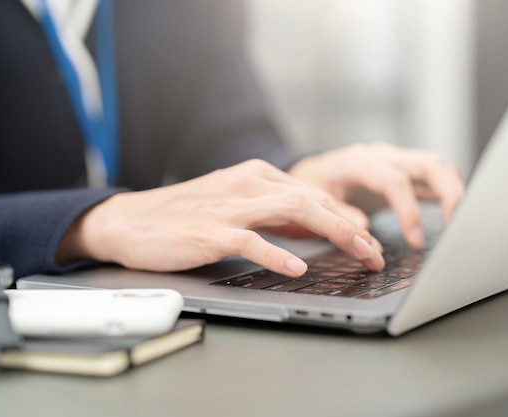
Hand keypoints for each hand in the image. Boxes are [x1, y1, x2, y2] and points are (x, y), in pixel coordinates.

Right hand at [57, 159, 383, 275]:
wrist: (131, 221)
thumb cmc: (185, 216)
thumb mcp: (236, 207)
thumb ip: (274, 216)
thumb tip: (313, 232)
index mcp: (256, 176)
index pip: (314, 194)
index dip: (347, 218)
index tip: (370, 241)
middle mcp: (248, 184)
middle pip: (313, 200)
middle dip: (351, 227)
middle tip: (376, 251)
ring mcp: (230, 206)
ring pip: (293, 211)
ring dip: (332, 233)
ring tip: (358, 252)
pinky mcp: (210, 231)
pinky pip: (250, 241)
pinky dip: (276, 253)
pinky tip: (296, 266)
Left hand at [288, 142, 464, 248]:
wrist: (312, 170)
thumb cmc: (311, 185)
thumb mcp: (313, 200)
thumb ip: (338, 213)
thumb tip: (364, 230)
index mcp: (359, 161)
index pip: (395, 181)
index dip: (409, 211)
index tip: (416, 241)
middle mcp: (384, 155)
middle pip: (430, 164)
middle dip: (451, 195)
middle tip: (457, 229)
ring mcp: (397, 160)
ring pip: (439, 166)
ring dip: (456, 192)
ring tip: (461, 225)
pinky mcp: (405, 170)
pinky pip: (435, 176)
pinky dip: (449, 193)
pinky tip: (455, 216)